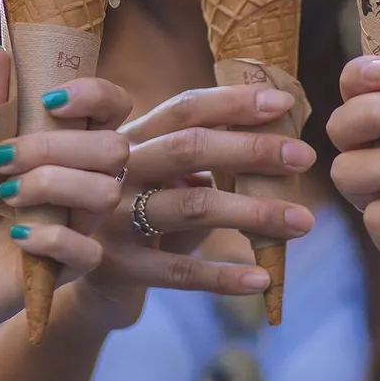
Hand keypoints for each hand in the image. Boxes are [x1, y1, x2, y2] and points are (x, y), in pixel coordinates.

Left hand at [0, 46, 129, 341]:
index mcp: (66, 141)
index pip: (114, 106)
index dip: (96, 96)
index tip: (51, 100)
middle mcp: (83, 177)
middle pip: (115, 147)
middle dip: (59, 147)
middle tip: (5, 159)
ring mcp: (81, 220)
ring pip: (105, 192)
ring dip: (53, 185)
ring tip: (7, 195)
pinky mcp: (72, 265)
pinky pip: (87, 247)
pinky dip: (50, 236)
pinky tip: (16, 235)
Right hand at [31, 82, 316, 329]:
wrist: (75, 271)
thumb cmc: (138, 209)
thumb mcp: (160, 175)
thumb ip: (203, 156)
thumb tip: (279, 138)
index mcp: (135, 136)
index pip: (185, 108)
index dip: (232, 101)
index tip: (282, 102)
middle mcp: (119, 170)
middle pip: (189, 148)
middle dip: (251, 150)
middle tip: (304, 157)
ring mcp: (112, 218)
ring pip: (191, 207)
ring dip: (254, 212)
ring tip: (304, 221)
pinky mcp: (115, 266)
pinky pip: (177, 272)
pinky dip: (224, 276)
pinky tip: (263, 279)